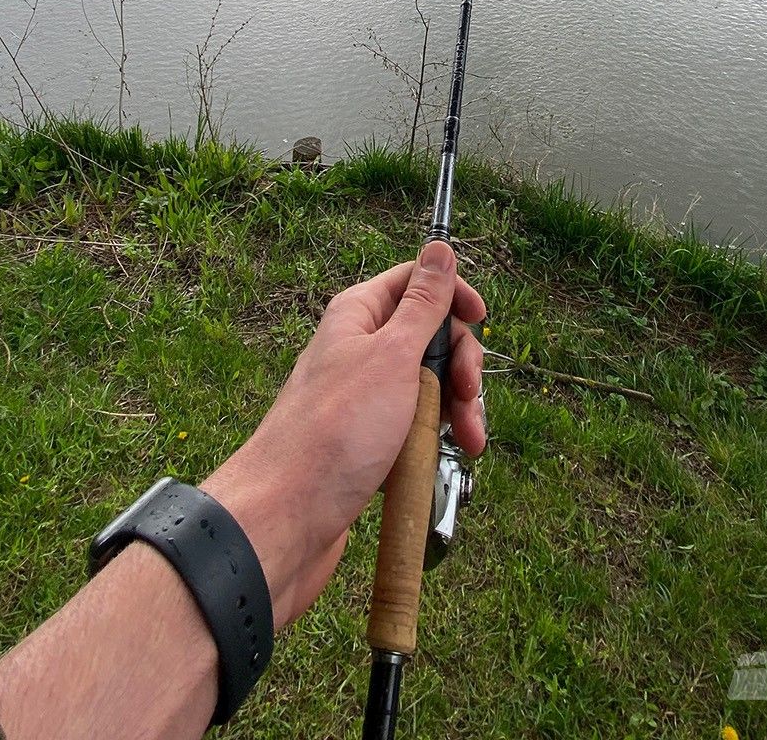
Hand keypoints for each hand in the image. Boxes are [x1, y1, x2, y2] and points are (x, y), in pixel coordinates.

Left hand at [204, 242, 485, 627]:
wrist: (287, 517)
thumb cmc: (335, 431)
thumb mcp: (392, 356)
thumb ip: (422, 304)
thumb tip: (440, 249)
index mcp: (359, 316)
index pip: (415, 282)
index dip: (453, 296)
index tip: (480, 320)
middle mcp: (360, 351)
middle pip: (430, 338)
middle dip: (461, 366)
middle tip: (466, 394)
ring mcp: (365, 399)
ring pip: (429, 388)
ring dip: (457, 411)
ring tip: (469, 441)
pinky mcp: (369, 442)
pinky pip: (415, 429)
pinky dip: (436, 441)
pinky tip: (447, 459)